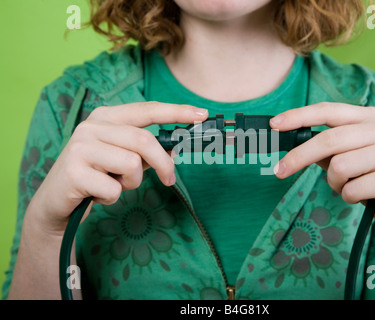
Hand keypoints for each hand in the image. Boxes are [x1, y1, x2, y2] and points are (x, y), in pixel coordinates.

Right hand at [30, 102, 207, 234]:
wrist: (57, 200)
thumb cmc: (97, 175)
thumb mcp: (122, 158)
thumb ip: (145, 150)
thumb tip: (175, 149)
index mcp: (107, 117)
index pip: (147, 110)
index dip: (177, 112)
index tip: (202, 115)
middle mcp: (92, 126)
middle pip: (144, 141)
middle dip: (163, 164)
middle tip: (169, 180)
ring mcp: (80, 147)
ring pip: (132, 165)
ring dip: (131, 183)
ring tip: (114, 184)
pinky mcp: (74, 171)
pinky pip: (114, 189)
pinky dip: (112, 197)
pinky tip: (97, 194)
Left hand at [270, 102, 374, 238]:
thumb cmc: (370, 178)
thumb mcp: (345, 158)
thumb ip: (323, 147)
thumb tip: (288, 138)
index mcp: (369, 117)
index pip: (328, 110)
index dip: (298, 116)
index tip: (274, 124)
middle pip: (328, 140)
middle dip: (298, 157)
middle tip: (279, 171)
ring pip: (338, 166)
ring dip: (335, 183)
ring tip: (350, 186)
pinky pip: (351, 189)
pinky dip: (348, 196)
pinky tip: (365, 196)